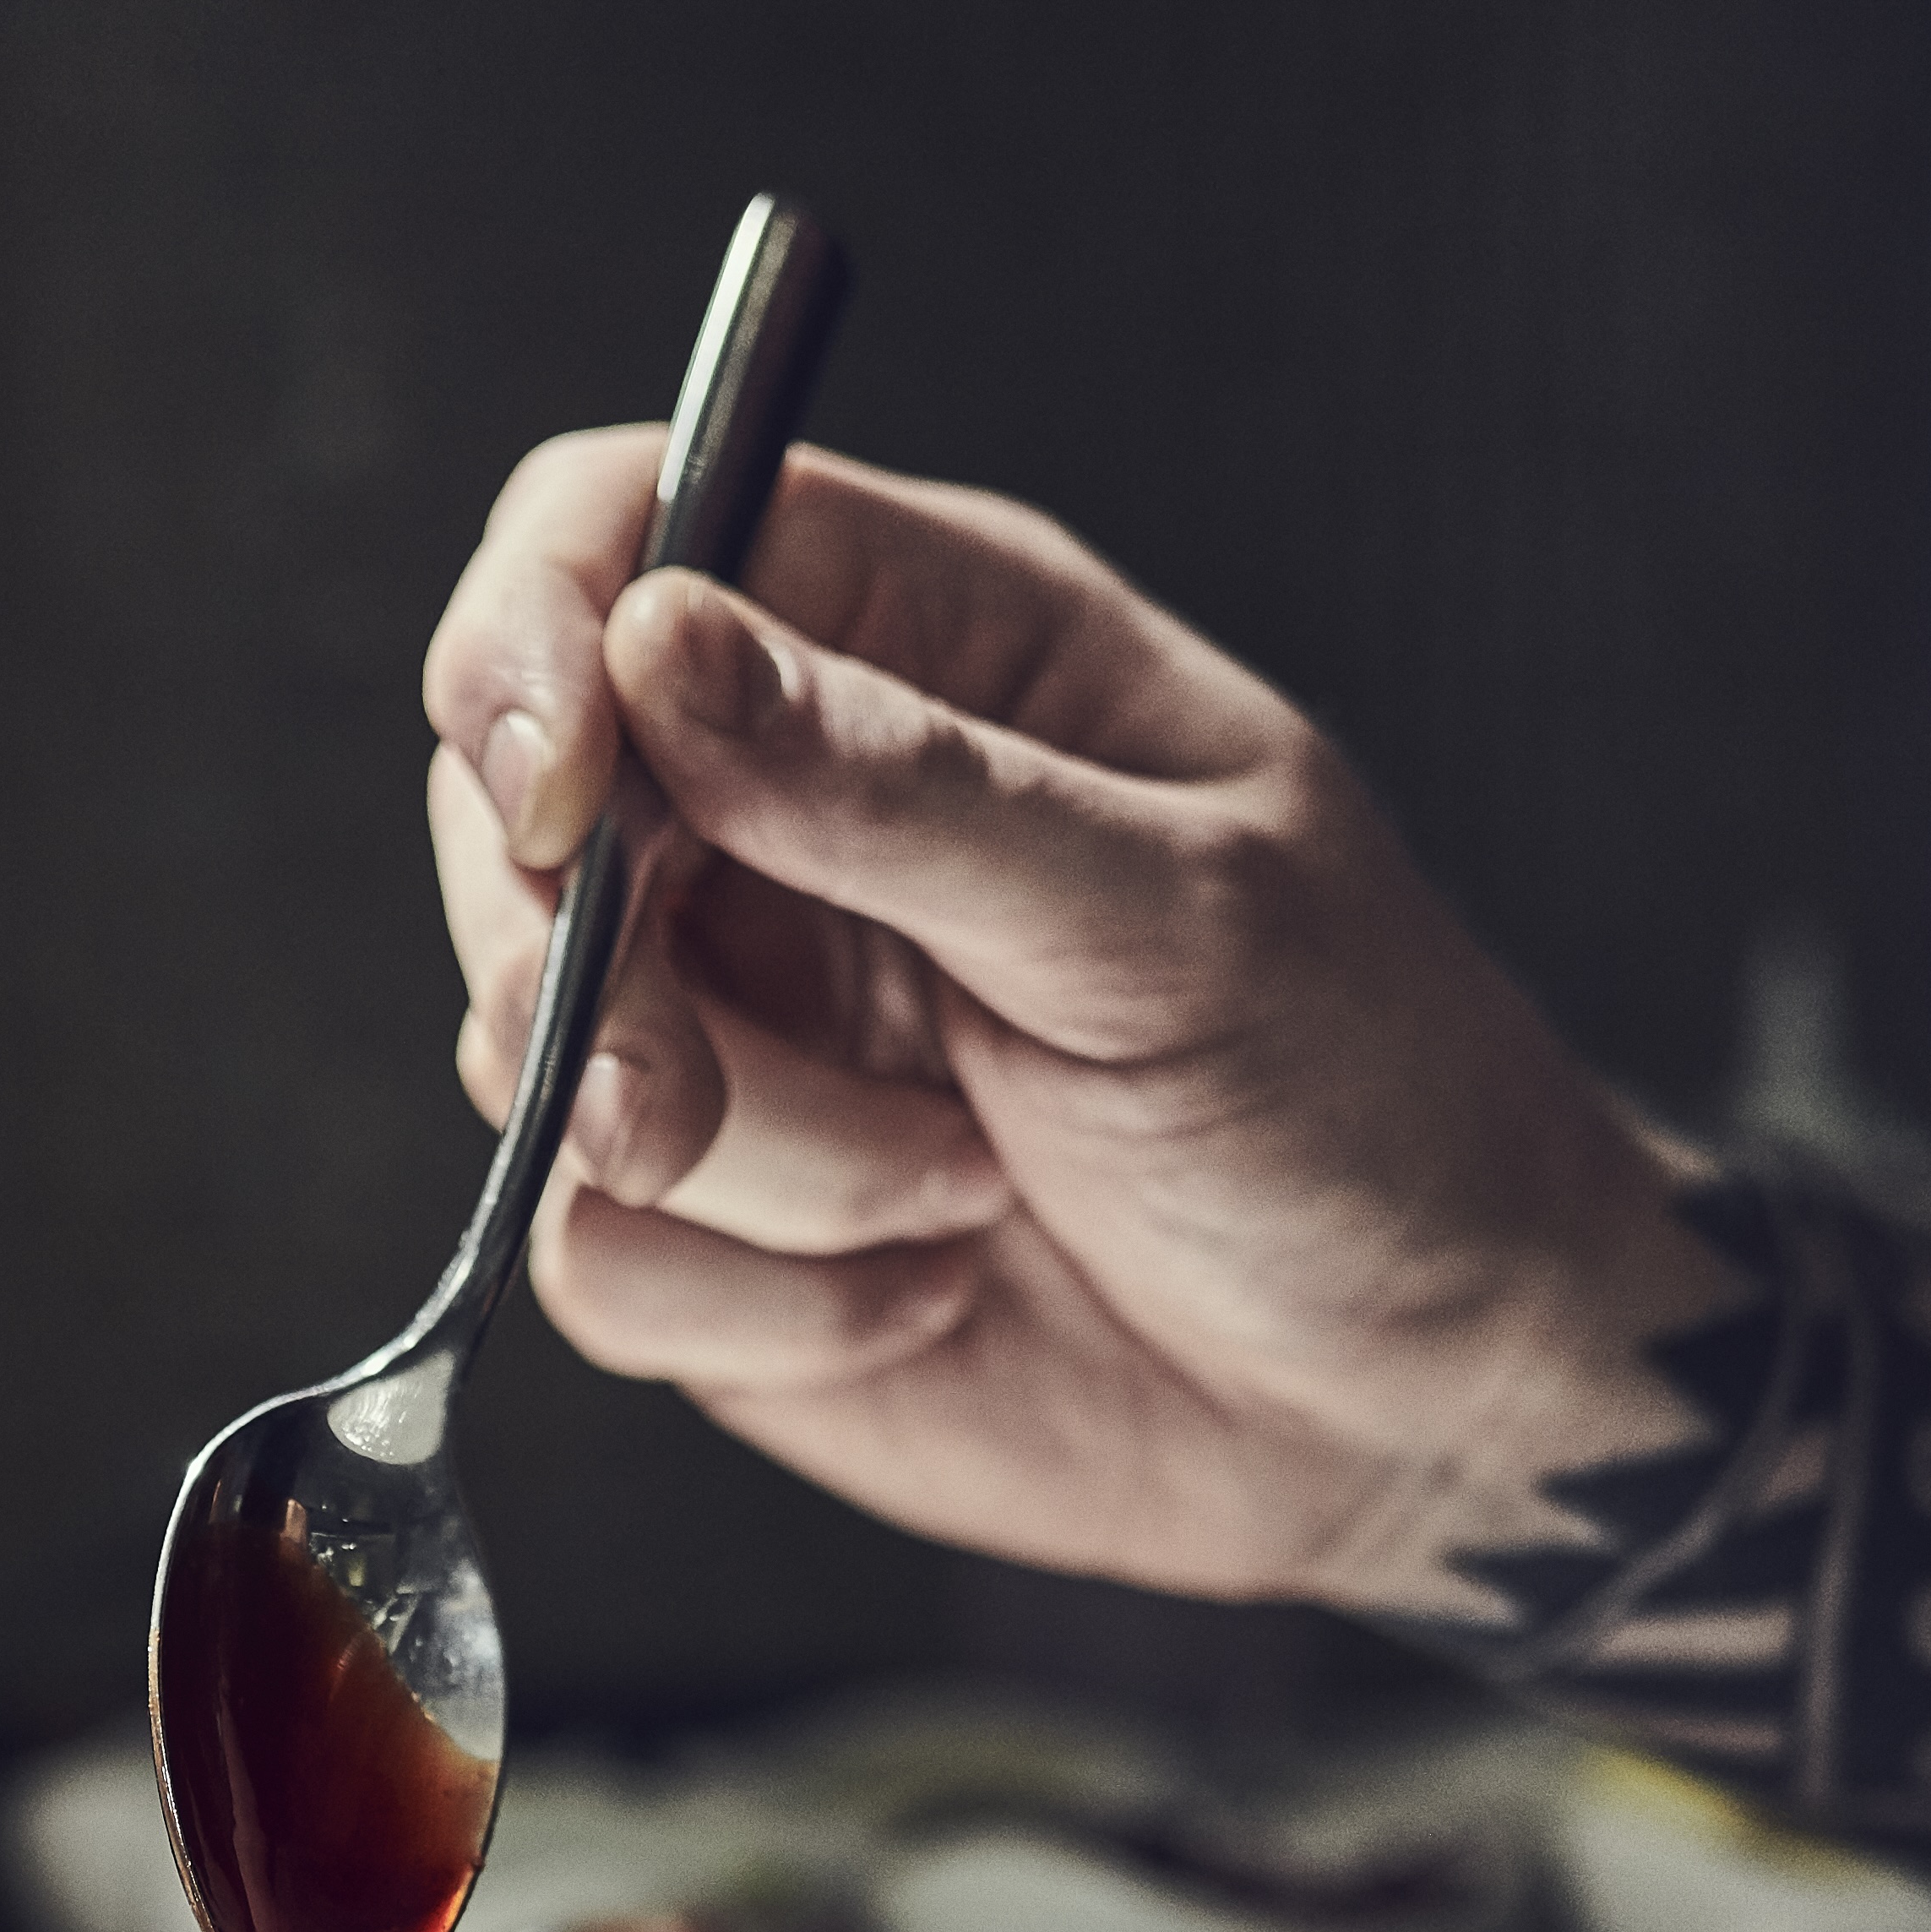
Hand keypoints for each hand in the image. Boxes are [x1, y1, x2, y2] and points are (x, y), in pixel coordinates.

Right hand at [419, 429, 1716, 1608]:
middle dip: (573, 953)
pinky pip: (595, 1253)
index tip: (563, 794)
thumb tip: (653, 643)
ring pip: (534, 1044)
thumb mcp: (1177, 917)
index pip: (622, 530)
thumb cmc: (1369, 1103)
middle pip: (509, 797)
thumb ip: (905, 786)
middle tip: (685, 1087)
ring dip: (737, 1151)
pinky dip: (761, 1300)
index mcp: (924, 650)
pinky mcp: (720, 1230)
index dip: (537, 638)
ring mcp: (742, 1024)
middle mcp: (795, 815)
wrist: (1422, 1401)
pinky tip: (929, 1290)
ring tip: (950, 1185)